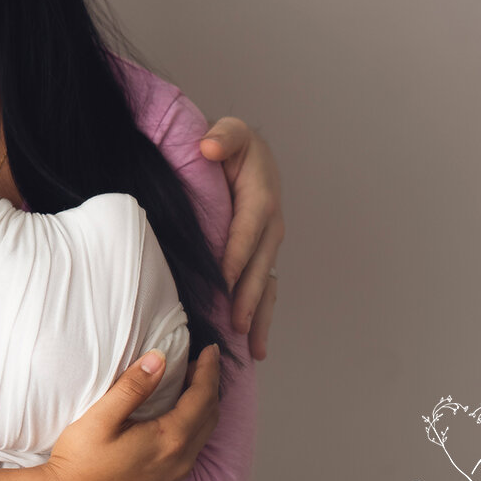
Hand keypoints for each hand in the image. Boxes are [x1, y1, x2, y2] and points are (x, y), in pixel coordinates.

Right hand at [41, 345, 221, 480]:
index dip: (209, 370)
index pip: (203, 398)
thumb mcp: (100, 418)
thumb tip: (159, 358)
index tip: (210, 349)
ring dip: (204, 406)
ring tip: (191, 383)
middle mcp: (180, 461)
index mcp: (169, 440)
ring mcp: (175, 477)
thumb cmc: (79, 461)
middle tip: (201, 361)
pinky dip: (195, 426)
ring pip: (204, 435)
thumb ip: (132, 387)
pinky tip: (179, 417)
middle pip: (210, 416)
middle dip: (210, 385)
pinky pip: (193, 450)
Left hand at [200, 117, 283, 358]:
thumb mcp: (229, 132)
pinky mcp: (263, 255)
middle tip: (235, 325)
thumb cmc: (231, 144)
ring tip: (253, 348)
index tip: (223, 282)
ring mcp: (269, 243)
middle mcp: (271, 225)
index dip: (236, 256)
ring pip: (267, 283)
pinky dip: (263, 316)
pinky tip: (257, 346)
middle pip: (259, 265)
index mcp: (260, 198)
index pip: (246, 231)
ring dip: (261, 315)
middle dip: (249, 297)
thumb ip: (222, 137)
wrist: (246, 153)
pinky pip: (265, 287)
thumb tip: (209, 147)